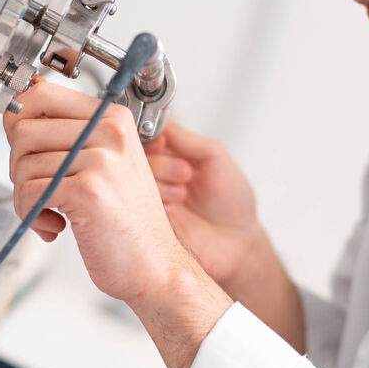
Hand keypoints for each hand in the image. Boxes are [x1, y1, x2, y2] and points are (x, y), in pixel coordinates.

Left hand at [2, 79, 230, 367]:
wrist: (155, 266)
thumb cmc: (126, 221)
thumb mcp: (104, 163)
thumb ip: (67, 136)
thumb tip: (16, 109)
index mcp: (113, 118)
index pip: (40, 93)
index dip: (18, 122)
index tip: (23, 149)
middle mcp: (109, 132)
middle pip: (23, 130)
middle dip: (18, 167)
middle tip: (39, 190)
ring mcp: (101, 160)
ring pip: (22, 165)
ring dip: (25, 197)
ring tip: (51, 212)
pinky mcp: (88, 191)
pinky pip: (29, 192)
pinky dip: (32, 216)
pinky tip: (55, 226)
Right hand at [149, 121, 305, 352]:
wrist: (237, 244)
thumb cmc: (232, 202)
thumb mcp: (215, 157)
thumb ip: (186, 138)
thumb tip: (159, 123)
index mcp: (170, 156)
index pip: (143, 136)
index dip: (152, 139)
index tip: (165, 146)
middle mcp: (155, 176)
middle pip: (133, 157)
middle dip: (161, 164)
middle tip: (186, 176)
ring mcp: (147, 199)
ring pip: (131, 180)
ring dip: (160, 185)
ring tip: (183, 196)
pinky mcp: (143, 221)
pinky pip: (131, 205)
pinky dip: (151, 204)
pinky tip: (172, 209)